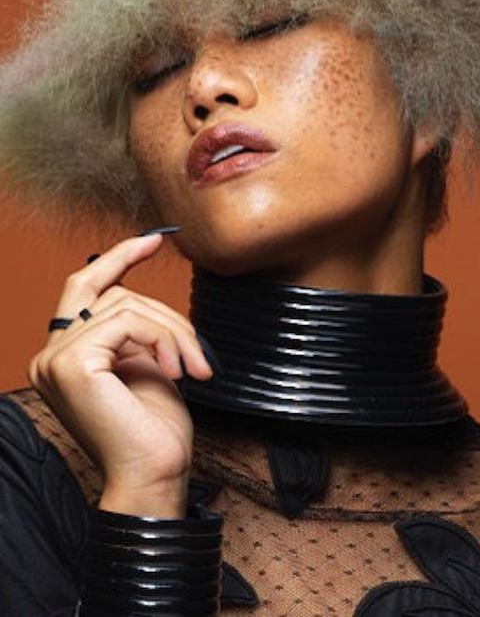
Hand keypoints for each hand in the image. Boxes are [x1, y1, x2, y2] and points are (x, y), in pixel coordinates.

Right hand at [28, 233, 212, 515]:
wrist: (155, 474)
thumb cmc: (155, 429)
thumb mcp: (147, 364)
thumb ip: (135, 329)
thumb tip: (140, 290)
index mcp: (65, 356)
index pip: (84, 287)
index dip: (118, 258)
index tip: (154, 239)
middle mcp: (50, 356)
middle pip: (112, 294)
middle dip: (164, 312)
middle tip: (196, 347)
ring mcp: (55, 359)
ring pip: (126, 304)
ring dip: (172, 331)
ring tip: (192, 367)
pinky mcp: (71, 363)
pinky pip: (126, 321)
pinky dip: (160, 339)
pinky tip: (175, 371)